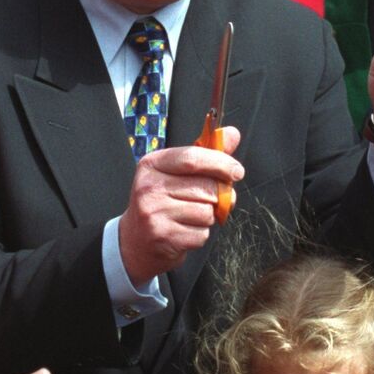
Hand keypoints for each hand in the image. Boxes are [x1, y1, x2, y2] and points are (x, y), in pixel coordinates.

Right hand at [118, 127, 243, 285]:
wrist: (136, 240)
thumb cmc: (162, 201)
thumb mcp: (176, 173)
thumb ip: (205, 154)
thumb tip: (232, 133)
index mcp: (152, 164)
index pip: (192, 158)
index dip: (221, 163)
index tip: (237, 171)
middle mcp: (149, 187)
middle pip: (206, 187)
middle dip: (219, 195)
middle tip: (214, 199)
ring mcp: (154, 213)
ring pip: (207, 212)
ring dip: (208, 216)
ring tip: (191, 216)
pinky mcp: (163, 237)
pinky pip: (201, 234)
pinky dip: (200, 234)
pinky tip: (185, 230)